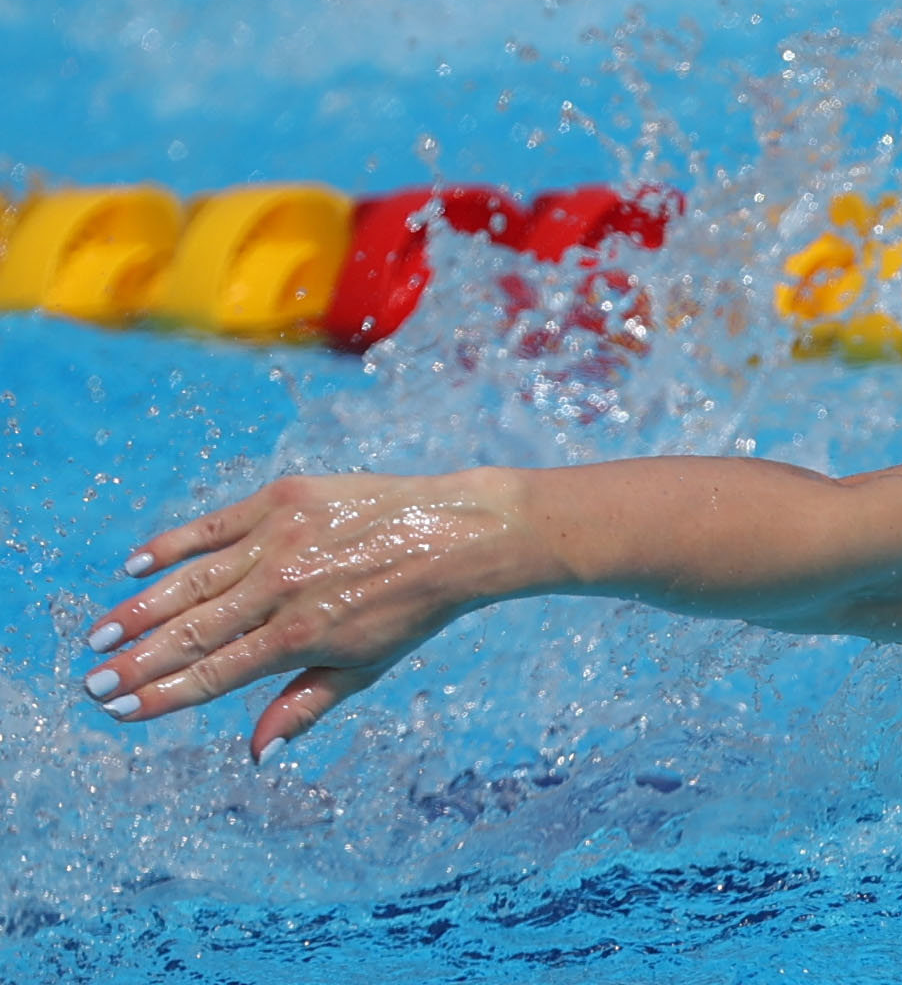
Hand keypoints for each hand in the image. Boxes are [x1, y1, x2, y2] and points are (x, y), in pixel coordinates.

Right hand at [81, 470, 542, 761]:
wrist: (457, 534)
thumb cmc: (412, 609)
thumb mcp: (364, 668)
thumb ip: (302, 707)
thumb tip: (257, 755)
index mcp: (301, 636)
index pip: (214, 674)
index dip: (162, 695)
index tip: (119, 709)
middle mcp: (285, 588)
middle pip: (192, 632)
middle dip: (138, 661)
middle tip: (93, 681)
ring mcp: (283, 539)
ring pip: (192, 580)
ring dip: (140, 610)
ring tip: (100, 635)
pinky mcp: (287, 497)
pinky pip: (214, 524)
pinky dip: (171, 545)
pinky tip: (133, 566)